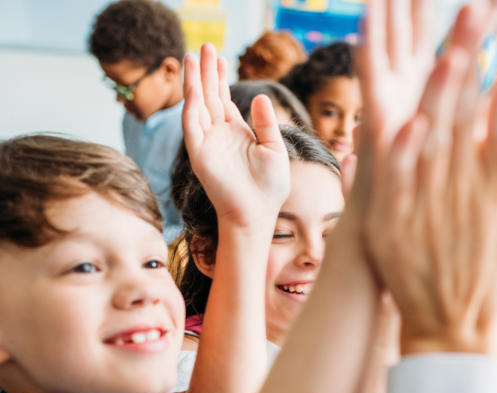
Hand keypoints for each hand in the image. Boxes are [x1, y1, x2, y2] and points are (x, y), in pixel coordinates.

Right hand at [182, 43, 289, 232]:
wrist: (257, 212)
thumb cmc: (269, 187)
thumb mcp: (274, 148)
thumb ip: (267, 122)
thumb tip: (260, 95)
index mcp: (236, 133)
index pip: (223, 99)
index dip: (220, 78)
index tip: (220, 57)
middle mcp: (219, 135)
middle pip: (209, 96)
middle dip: (206, 72)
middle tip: (205, 46)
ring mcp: (207, 143)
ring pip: (197, 105)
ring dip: (195, 82)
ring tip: (194, 57)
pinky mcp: (199, 154)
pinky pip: (192, 126)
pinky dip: (192, 106)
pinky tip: (195, 88)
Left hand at [362, 10, 496, 357]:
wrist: (451, 322)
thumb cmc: (494, 276)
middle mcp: (465, 193)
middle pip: (467, 118)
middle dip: (472, 62)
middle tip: (476, 11)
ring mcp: (428, 209)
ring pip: (432, 144)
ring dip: (438, 99)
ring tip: (446, 52)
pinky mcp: (394, 226)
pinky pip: (397, 184)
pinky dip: (401, 154)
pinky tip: (404, 121)